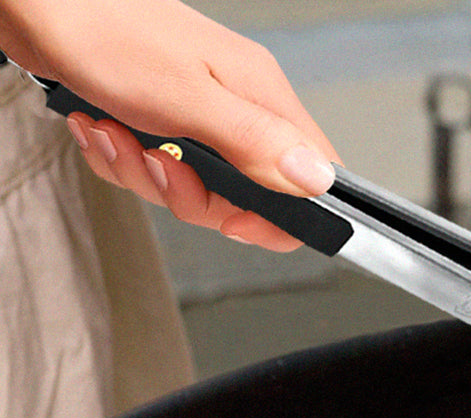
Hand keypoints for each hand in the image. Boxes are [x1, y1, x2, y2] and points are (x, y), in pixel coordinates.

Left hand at [0, 0, 338, 249]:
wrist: (33, 0)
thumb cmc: (101, 29)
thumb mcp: (188, 97)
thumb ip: (256, 143)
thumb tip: (317, 180)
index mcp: (260, 96)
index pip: (308, 180)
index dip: (278, 217)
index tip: (236, 222)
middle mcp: (237, 107)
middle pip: (243, 198)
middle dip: (190, 195)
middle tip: (158, 162)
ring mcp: (200, 116)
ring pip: (193, 189)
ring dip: (143, 174)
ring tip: (116, 133)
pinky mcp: (163, 121)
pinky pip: (154, 173)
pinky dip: (121, 160)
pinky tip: (102, 126)